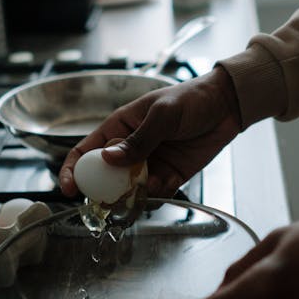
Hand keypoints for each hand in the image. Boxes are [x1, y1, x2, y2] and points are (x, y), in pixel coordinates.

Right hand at [58, 67, 242, 197]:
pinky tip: (165, 183)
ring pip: (130, 189)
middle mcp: (130, 149)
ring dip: (133, 195)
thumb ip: (138, 139)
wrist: (227, 106)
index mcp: (119, 128)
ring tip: (148, 186)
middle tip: (113, 199)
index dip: (73, 170)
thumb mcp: (163, 114)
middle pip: (105, 177)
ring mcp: (149, 164)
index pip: (86, 151)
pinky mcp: (170, 176)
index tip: (71, 189)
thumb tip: (108, 158)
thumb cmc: (191, 99)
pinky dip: (156, 195)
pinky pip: (155, 193)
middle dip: (106, 191)